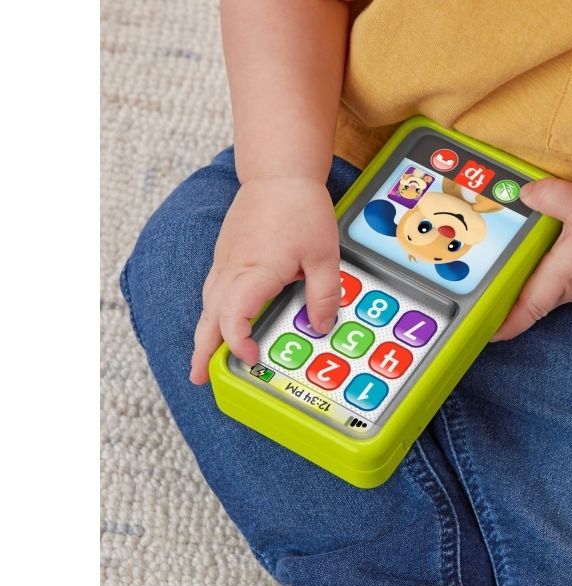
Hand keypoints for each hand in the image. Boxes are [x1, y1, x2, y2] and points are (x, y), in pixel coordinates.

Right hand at [190, 176, 339, 383]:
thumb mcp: (324, 255)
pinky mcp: (226, 254)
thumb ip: (324, 295)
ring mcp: (225, 261)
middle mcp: (232, 270)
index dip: (238, 342)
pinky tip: (219, 320)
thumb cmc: (300, 209)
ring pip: (207, 304)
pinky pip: (213, 289)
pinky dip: (211, 311)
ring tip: (204, 357)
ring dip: (204, 332)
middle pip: (209, 318)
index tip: (253, 356)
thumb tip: (321, 326)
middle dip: (202, 351)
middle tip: (199, 377)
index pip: (233, 318)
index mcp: (255, 272)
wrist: (279, 173)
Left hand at [492, 178, 571, 340]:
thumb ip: (550, 196)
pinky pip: (544, 280)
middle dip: (494, 304)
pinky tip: (515, 258)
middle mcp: (562, 288)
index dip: (498, 325)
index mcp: (559, 279)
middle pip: (520, 306)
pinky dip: (527, 274)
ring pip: (532, 293)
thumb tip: (522, 194)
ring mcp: (570, 284)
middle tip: (465, 295)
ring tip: (481, 276)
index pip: (523, 313)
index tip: (476, 330)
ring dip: (510, 289)